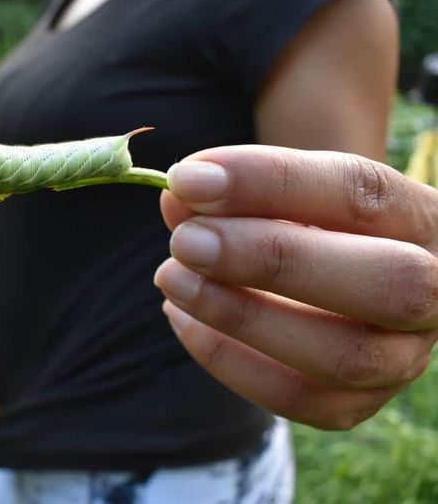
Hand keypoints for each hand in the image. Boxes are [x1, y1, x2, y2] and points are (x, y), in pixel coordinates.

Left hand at [154, 146, 437, 429]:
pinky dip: (228, 360)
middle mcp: (434, 292)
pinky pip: (297, 398)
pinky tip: (181, 316)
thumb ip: (236, 192)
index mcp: (421, 218)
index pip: (360, 193)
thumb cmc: (307, 221)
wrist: (337, 271)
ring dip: (240, 316)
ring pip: (342, 354)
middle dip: (271, 260)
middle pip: (384, 282)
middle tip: (185, 241)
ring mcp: (402, 358)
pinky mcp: (358, 403)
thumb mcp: (281, 194)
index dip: (269, 183)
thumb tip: (177, 198)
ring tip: (170, 277)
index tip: (188, 179)